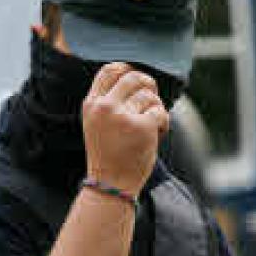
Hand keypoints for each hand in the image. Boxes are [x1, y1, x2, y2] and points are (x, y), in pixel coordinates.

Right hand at [81, 62, 170, 195]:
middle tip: (152, 101)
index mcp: (92, 104)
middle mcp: (105, 107)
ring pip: (149, 95)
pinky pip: (160, 111)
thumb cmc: (109, 155)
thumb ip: (110, 101)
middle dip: (148, 85)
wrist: (111, 185)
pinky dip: (164, 122)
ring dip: (156, 108)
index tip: (137, 83)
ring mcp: (122, 116)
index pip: (109, 70)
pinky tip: (159, 134)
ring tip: (153, 125)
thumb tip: (137, 77)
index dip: (128, 70)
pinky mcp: (141, 126)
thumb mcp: (99, 124)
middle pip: (133, 77)